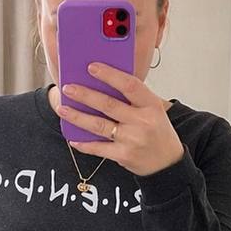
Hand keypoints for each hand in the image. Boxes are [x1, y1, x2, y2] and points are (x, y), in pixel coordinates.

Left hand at [55, 61, 184, 176]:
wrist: (167, 163)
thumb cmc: (157, 132)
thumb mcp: (153, 110)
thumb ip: (133, 99)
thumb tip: (102, 84)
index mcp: (151, 105)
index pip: (129, 85)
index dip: (110, 75)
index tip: (91, 67)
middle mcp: (142, 122)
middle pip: (108, 105)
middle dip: (85, 95)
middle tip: (67, 88)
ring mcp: (132, 140)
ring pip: (99, 125)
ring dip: (77, 117)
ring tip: (62, 108)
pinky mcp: (124, 155)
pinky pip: (99, 148)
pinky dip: (84, 144)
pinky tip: (73, 138)